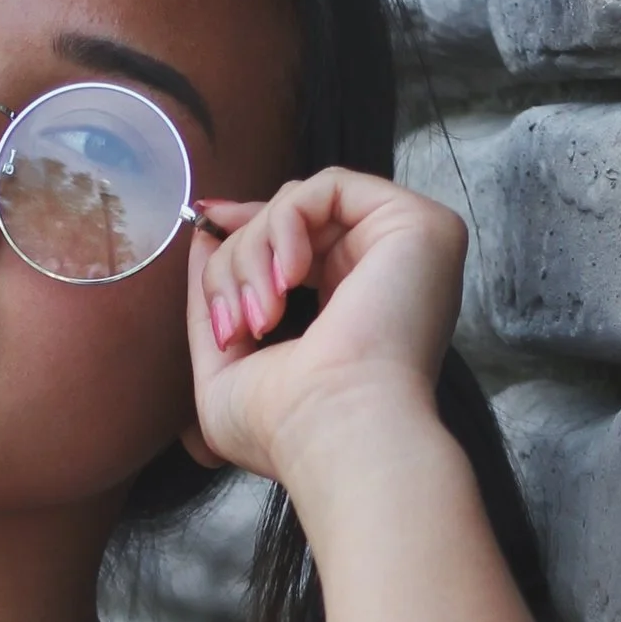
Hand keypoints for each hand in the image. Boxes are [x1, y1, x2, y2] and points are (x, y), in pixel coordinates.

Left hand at [178, 169, 468, 492]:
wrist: (337, 437)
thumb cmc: (285, 428)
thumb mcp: (224, 368)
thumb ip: (211, 301)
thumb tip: (203, 235)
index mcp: (351, 306)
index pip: (293, 242)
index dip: (242, 232)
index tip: (202, 229)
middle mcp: (383, 272)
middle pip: (287, 222)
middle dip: (236, 260)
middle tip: (235, 324)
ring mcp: (405, 246)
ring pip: (299, 203)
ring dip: (254, 253)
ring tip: (261, 318)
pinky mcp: (417, 223)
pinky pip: (328, 184)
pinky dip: (287, 224)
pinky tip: (288, 279)